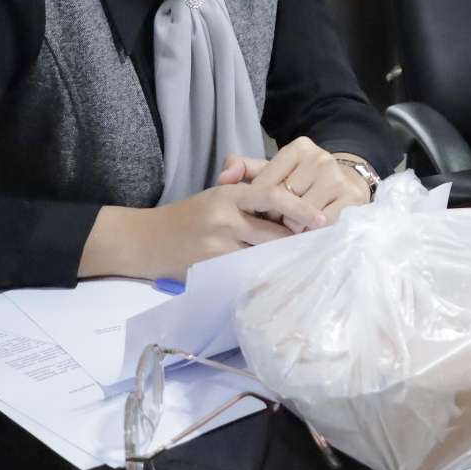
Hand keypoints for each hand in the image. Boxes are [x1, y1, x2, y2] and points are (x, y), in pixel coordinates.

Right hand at [79, 179, 321, 281]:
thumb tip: (292, 207)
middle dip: (295, 239)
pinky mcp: (213, 266)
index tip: (322, 218)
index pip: (273, 195)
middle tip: (317, 245)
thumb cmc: (189, 216)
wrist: (148, 240)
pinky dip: (261, 271)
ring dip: (282, 257)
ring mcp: (218, 244)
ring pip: (263, 253)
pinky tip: (272, 275)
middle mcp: (225, 217)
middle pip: (274, 231)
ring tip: (299, 261)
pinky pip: (247, 269)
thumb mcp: (217, 195)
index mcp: (228, 194)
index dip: (300, 208)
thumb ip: (250, 196)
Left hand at [215, 136, 368, 220]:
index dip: (260, 205)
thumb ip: (244, 170)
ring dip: (294, 229)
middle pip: (284, 202)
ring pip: (301, 216)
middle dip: (276, 218)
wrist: (346, 183)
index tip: (260, 214)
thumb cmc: (302, 181)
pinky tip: (310, 231)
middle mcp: (320, 158)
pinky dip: (313, 233)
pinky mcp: (352, 199)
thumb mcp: (274, 171)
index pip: (267, 184)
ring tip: (293, 228)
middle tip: (277, 224)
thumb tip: (223, 179)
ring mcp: (338, 178)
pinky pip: (323, 226)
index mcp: (298, 148)